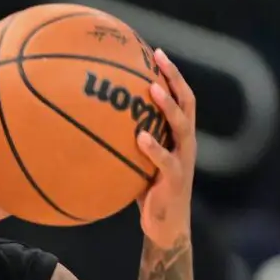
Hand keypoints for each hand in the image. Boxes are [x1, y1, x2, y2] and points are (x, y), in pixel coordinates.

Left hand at [136, 49, 196, 248]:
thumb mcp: (137, 161)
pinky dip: (154, 147)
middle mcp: (186, 143)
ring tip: (152, 89)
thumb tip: (92, 123)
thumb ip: (125, 141)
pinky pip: (165, 159)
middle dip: (174, 78)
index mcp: (179, 136)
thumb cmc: (148, 191)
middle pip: (187, 102)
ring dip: (167, 106)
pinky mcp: (175, 179)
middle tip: (158, 59)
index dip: (172, 75)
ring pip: (181, 126)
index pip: (181, 97)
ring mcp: (183, 160)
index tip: (156, 52)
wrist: (165, 226)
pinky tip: (140, 137)